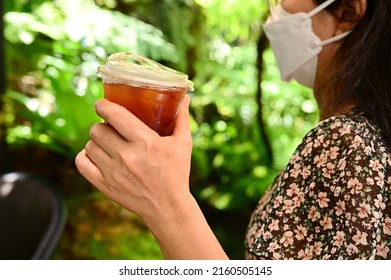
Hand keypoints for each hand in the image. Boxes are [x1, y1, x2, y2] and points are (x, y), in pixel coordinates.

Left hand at [75, 95, 194, 229]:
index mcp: (145, 142)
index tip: (101, 104)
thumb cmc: (176, 173)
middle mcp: (126, 156)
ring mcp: (113, 172)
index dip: (103, 105)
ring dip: (96, 141)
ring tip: (107, 143)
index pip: (115, 115)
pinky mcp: (105, 185)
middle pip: (97, 129)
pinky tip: (97, 155)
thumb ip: (182, 119)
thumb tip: (184, 97)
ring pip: (90, 145)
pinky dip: (85, 156)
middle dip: (102, 125)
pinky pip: (81, 163)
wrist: (168, 207)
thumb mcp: (183, 144)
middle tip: (110, 128)